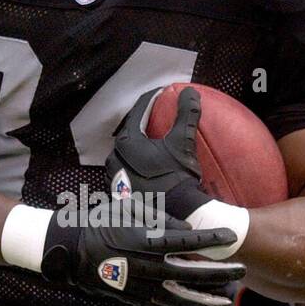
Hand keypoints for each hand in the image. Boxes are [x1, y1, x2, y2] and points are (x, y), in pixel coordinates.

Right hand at [40, 200, 243, 305]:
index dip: (213, 240)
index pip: (189, 241)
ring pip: (181, 297)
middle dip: (220, 273)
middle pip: (192, 273)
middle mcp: (147, 266)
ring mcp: (140, 286)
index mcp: (147, 240)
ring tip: (225, 299)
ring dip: (206, 298)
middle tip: (240, 271)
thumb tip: (187, 229)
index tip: (231, 239)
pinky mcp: (132, 299)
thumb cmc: (99, 223)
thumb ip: (161, 219)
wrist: (68, 250)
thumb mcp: (129, 210)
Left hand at [106, 87, 248, 257]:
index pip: (138, 111)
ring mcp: (114, 175)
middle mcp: (115, 156)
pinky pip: (125, 168)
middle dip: (143, 122)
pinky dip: (135, 162)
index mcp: (127, 141)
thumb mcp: (184, 143)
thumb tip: (190, 92)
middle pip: (129, 130)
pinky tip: (148, 163)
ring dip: (137, 143)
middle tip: (157, 116)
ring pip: (125, 150)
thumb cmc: (178, 177)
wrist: (176, 214)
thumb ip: (186, 114)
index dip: (152, 99)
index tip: (163, 94)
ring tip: (152, 140)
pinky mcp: (119, 191)